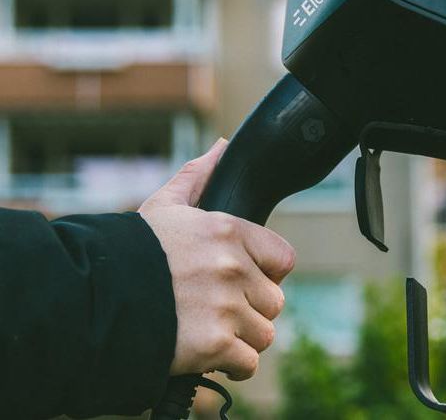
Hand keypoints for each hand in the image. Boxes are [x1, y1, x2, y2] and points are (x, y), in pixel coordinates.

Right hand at [138, 139, 295, 380]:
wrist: (96, 297)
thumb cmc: (133, 250)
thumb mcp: (165, 205)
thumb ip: (198, 176)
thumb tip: (221, 146)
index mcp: (227, 231)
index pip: (283, 259)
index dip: (267, 273)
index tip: (245, 280)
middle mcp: (233, 266)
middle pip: (274, 301)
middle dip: (251, 309)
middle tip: (220, 309)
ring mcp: (226, 306)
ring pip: (264, 333)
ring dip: (242, 338)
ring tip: (212, 330)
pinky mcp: (215, 344)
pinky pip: (248, 362)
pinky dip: (232, 364)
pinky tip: (209, 353)